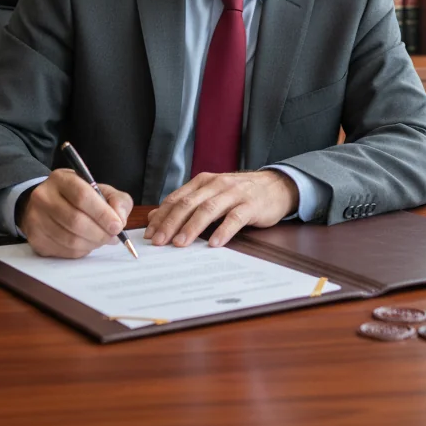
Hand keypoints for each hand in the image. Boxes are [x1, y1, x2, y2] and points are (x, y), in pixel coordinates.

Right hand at [19, 169, 132, 258]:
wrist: (46, 204)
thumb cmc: (78, 197)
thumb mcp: (100, 189)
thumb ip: (117, 200)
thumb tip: (120, 219)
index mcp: (61, 179)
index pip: (82, 196)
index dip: (102, 214)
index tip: (117, 226)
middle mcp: (43, 197)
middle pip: (75, 220)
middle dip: (100, 233)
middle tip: (113, 237)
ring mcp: (36, 219)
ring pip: (70, 239)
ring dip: (92, 243)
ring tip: (101, 239)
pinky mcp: (35, 239)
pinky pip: (64, 251)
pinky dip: (81, 250)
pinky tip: (86, 243)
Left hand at [145, 170, 297, 248]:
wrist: (275, 186)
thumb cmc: (239, 194)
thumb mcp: (211, 195)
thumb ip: (185, 204)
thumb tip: (154, 217)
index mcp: (204, 182)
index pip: (177, 199)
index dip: (162, 216)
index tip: (149, 234)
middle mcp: (216, 185)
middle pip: (189, 204)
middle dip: (171, 223)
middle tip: (159, 241)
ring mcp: (234, 194)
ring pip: (208, 209)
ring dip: (192, 227)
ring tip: (180, 243)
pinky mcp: (251, 205)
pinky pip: (235, 218)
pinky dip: (223, 230)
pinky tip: (215, 243)